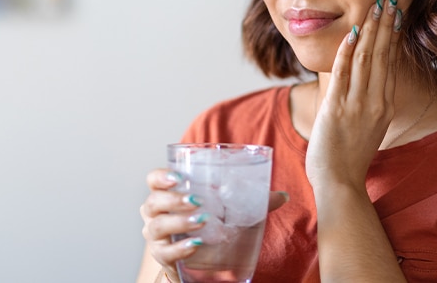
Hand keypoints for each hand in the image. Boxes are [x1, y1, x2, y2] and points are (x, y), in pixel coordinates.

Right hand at [139, 169, 288, 281]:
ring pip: (157, 227)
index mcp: (169, 194)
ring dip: (179, 222)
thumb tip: (283, 196)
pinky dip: (180, 248)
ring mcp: (157, 237)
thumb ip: (253, 201)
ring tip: (202, 220)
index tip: (179, 176)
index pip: (153, 180)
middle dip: (173, 199)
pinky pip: (165, 253)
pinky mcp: (163, 257)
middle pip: (153, 203)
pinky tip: (196, 245)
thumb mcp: (229, 209)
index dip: (161, 176)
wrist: (199, 261)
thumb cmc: (210, 226)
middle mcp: (156, 214)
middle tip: (197, 200)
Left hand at [305, 0, 400, 191]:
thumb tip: (368, 83)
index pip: (390, 62)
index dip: (393, 35)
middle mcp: (375, 102)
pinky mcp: (337, 109)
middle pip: (382, 54)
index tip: (396, 13)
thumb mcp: (369, 127)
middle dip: (385, 23)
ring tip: (374, 5)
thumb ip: (370, 103)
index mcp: (384, 105)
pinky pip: (343, 73)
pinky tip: (352, 32)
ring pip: (366, 58)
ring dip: (370, 29)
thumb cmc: (350, 157)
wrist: (340, 183)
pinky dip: (348, 50)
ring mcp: (357, 105)